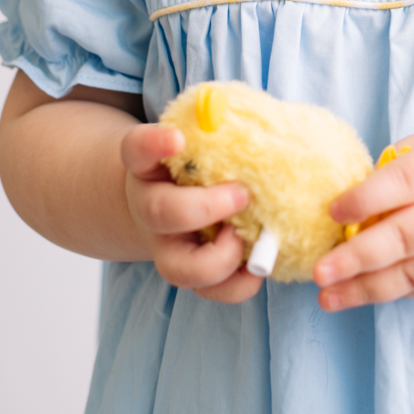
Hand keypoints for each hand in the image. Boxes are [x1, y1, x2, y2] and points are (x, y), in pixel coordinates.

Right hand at [121, 123, 262, 303]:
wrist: (168, 200)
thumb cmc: (194, 165)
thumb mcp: (197, 142)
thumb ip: (222, 132)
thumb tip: (275, 121)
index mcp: (149, 166)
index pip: (138, 148)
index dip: (154, 144)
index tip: (177, 138)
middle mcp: (150, 207)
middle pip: (159, 213)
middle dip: (204, 208)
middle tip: (242, 194)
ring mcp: (165, 246)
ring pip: (177, 268)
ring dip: (220, 258)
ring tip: (246, 237)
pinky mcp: (189, 274)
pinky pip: (210, 291)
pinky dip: (238, 284)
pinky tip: (258, 265)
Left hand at [313, 118, 413, 311]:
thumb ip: (410, 156)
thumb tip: (363, 181)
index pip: (404, 183)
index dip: (366, 198)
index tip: (332, 209)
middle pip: (405, 237)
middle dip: (358, 257)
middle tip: (320, 271)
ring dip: (367, 288)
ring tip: (328, 297)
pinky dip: (396, 290)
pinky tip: (364, 294)